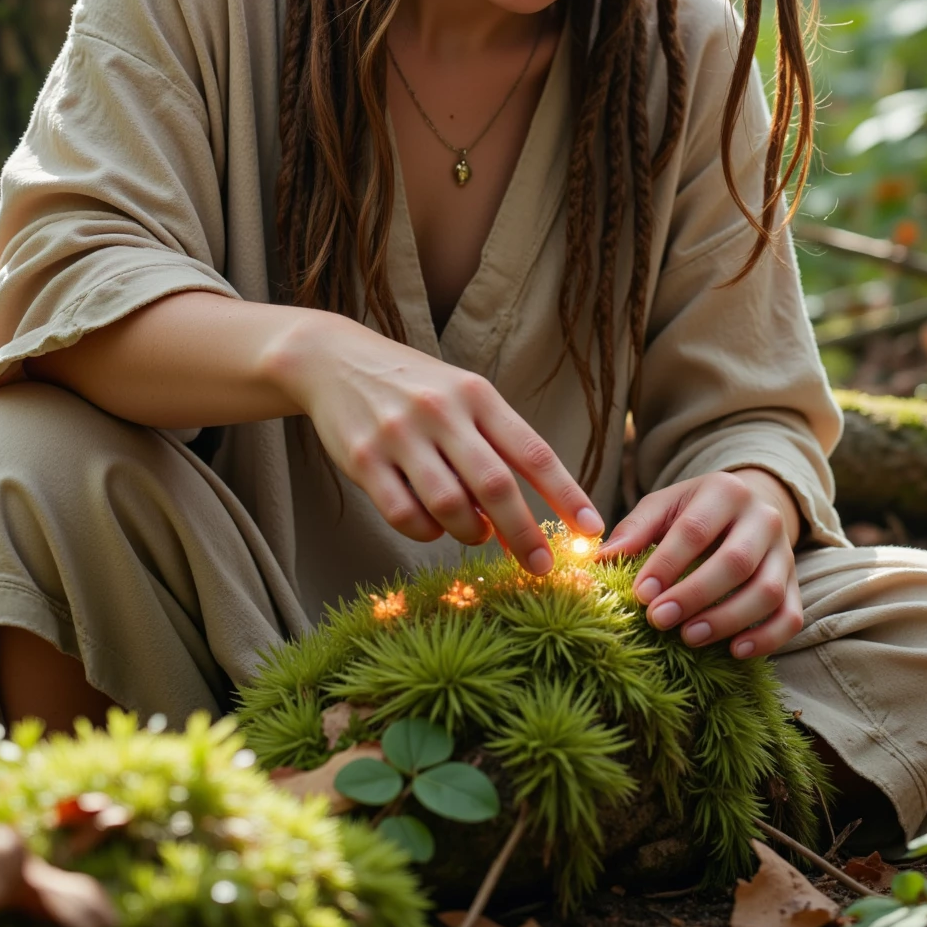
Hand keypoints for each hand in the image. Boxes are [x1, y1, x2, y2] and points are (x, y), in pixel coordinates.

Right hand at [269, 311, 602, 575]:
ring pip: (450, 506)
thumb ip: (493, 448)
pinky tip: (432, 524)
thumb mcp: (460, 398)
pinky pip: (405, 514)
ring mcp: (399, 435)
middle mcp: (441, 411)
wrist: (334, 360)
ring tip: (475, 531)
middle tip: (541, 566)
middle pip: (495, 485)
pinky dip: (426, 531)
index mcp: (476, 394)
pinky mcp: (363, 459)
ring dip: (470, 532)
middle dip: (523, 533)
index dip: (566, 494)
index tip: (592, 530)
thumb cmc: (414, 388)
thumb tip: (524, 520)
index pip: (532, 450)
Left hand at [596, 468, 802, 657]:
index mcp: (726, 491)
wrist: (748, 507)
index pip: (696, 530)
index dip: (667, 564)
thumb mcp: (664, 506)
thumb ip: (635, 529)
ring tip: (690, 637)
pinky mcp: (796, 584)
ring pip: (768, 591)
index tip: (640, 594)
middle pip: (736, 562)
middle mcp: (763, 518)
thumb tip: (598, 559)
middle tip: (659, 620)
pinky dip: (767, 638)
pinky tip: (735, 651)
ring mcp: (785, 553)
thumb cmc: (694, 511)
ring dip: (727, 619)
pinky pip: (791, 616)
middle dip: (695, 595)